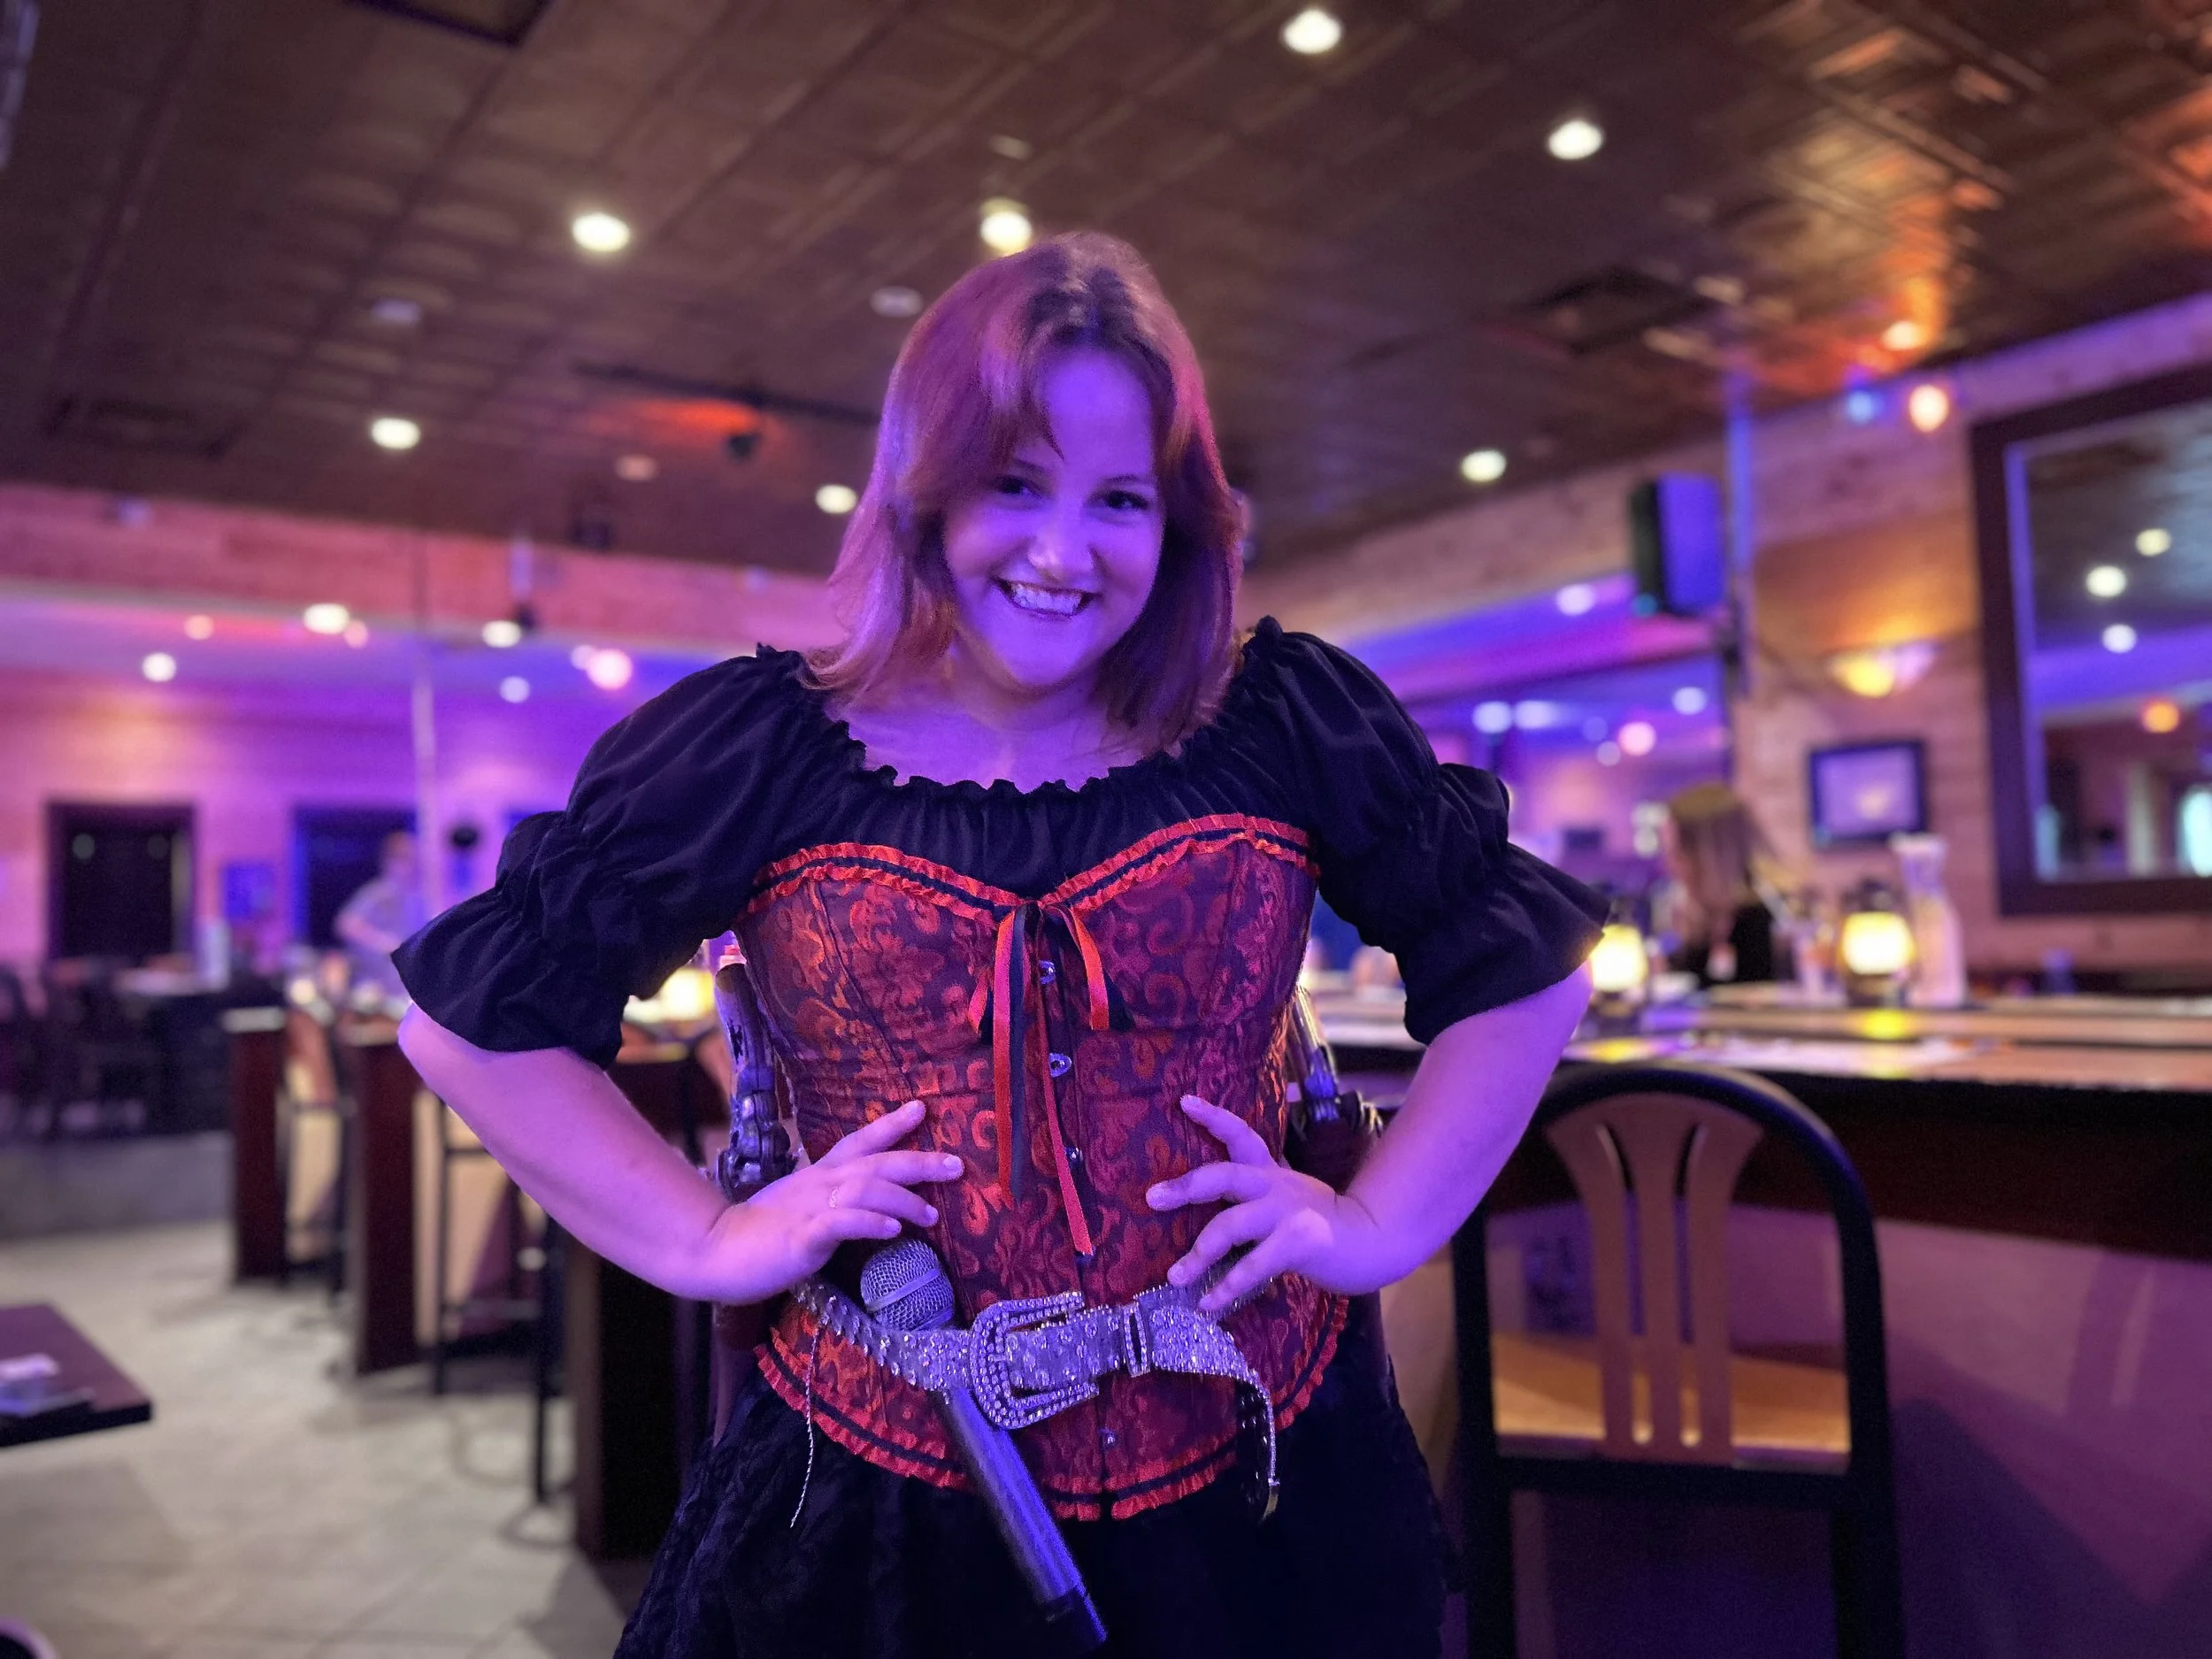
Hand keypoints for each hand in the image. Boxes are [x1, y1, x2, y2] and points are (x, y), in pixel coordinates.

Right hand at [695, 1100, 962, 1304]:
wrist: (717, 1249)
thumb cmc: (760, 1231)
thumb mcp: (800, 1205)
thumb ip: (832, 1199)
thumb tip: (868, 1203)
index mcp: (820, 1174)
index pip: (860, 1141)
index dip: (892, 1125)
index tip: (922, 1109)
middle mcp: (821, 1183)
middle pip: (878, 1163)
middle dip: (921, 1162)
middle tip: (957, 1165)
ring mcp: (812, 1207)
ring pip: (868, 1190)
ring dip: (905, 1201)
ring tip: (931, 1215)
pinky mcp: (804, 1236)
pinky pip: (843, 1223)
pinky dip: (872, 1223)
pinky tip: (893, 1230)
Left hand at [1146, 1096, 1390, 1314]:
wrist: (1370, 1242)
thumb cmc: (1320, 1224)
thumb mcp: (1288, 1198)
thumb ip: (1255, 1198)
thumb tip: (1205, 1205)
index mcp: (1271, 1173)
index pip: (1242, 1135)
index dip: (1213, 1117)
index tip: (1184, 1102)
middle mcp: (1275, 1186)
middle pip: (1224, 1175)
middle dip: (1186, 1186)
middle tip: (1152, 1198)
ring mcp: (1287, 1213)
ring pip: (1230, 1226)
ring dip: (1198, 1254)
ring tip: (1174, 1278)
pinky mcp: (1297, 1243)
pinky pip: (1253, 1265)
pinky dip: (1227, 1286)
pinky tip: (1208, 1303)